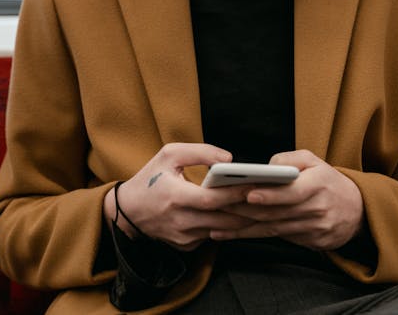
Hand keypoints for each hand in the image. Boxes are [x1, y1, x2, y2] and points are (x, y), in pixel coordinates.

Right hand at [103, 142, 254, 250]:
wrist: (127, 211)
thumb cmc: (151, 178)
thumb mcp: (169, 154)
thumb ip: (200, 152)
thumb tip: (229, 159)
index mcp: (175, 196)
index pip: (212, 199)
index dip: (235, 193)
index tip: (256, 184)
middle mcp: (180, 221)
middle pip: (223, 219)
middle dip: (248, 209)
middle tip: (269, 197)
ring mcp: (183, 237)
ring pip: (221, 230)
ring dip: (242, 220)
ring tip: (262, 206)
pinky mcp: (186, 245)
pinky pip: (212, 235)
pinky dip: (227, 226)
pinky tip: (240, 214)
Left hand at [210, 149, 364, 250]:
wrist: (356, 211)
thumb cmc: (328, 181)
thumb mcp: (314, 160)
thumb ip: (290, 158)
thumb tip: (266, 166)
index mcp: (319, 184)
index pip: (293, 191)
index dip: (271, 194)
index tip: (248, 193)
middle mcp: (317, 209)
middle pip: (277, 212)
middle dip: (245, 210)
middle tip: (217, 207)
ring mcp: (314, 229)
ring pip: (273, 228)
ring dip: (242, 228)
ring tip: (216, 224)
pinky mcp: (309, 243)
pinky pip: (276, 239)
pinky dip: (252, 236)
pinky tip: (231, 234)